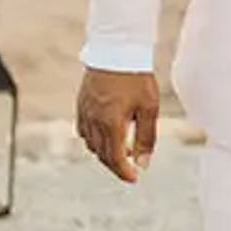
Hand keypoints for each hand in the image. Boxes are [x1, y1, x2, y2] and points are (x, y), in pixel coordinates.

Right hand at [75, 68, 160, 183]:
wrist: (115, 51)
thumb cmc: (136, 78)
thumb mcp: (149, 109)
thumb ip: (146, 138)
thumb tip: (144, 163)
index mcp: (111, 123)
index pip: (115, 158)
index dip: (124, 172)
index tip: (135, 179)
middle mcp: (94, 121)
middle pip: (102, 154)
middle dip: (116, 165)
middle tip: (131, 168)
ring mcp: (85, 113)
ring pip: (91, 144)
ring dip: (105, 152)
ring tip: (123, 150)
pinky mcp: (81, 105)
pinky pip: (84, 131)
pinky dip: (95, 139)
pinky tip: (107, 135)